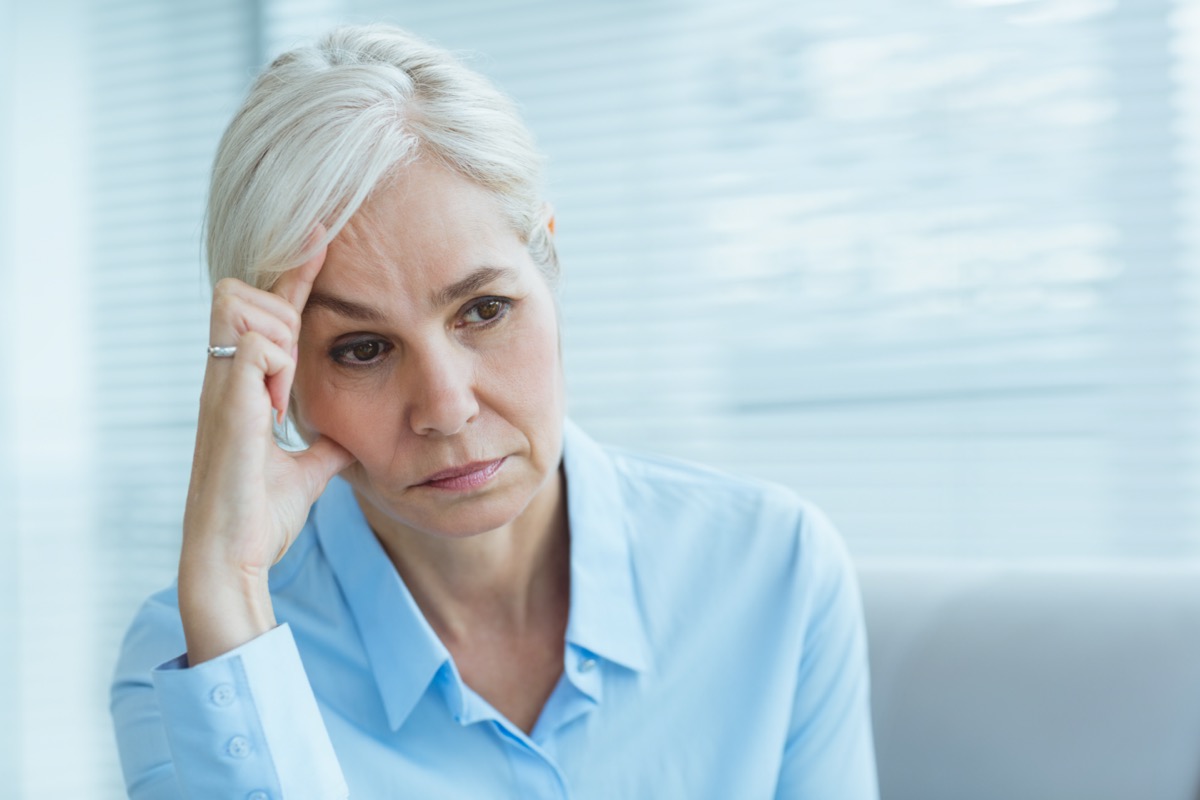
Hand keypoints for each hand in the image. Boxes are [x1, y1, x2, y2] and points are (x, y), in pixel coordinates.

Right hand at [179, 229, 354, 662]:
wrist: (234, 556)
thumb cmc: (261, 516)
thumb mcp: (308, 470)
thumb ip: (323, 446)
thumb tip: (346, 439)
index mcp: (244, 385)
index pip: (270, 310)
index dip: (296, 272)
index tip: (325, 233)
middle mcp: (225, 375)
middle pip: (244, 290)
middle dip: (278, 313)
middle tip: (289, 378)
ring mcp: (221, 385)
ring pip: (247, 307)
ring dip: (278, 342)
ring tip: (279, 400)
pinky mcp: (226, 401)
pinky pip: (256, 345)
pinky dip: (275, 367)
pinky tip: (274, 409)